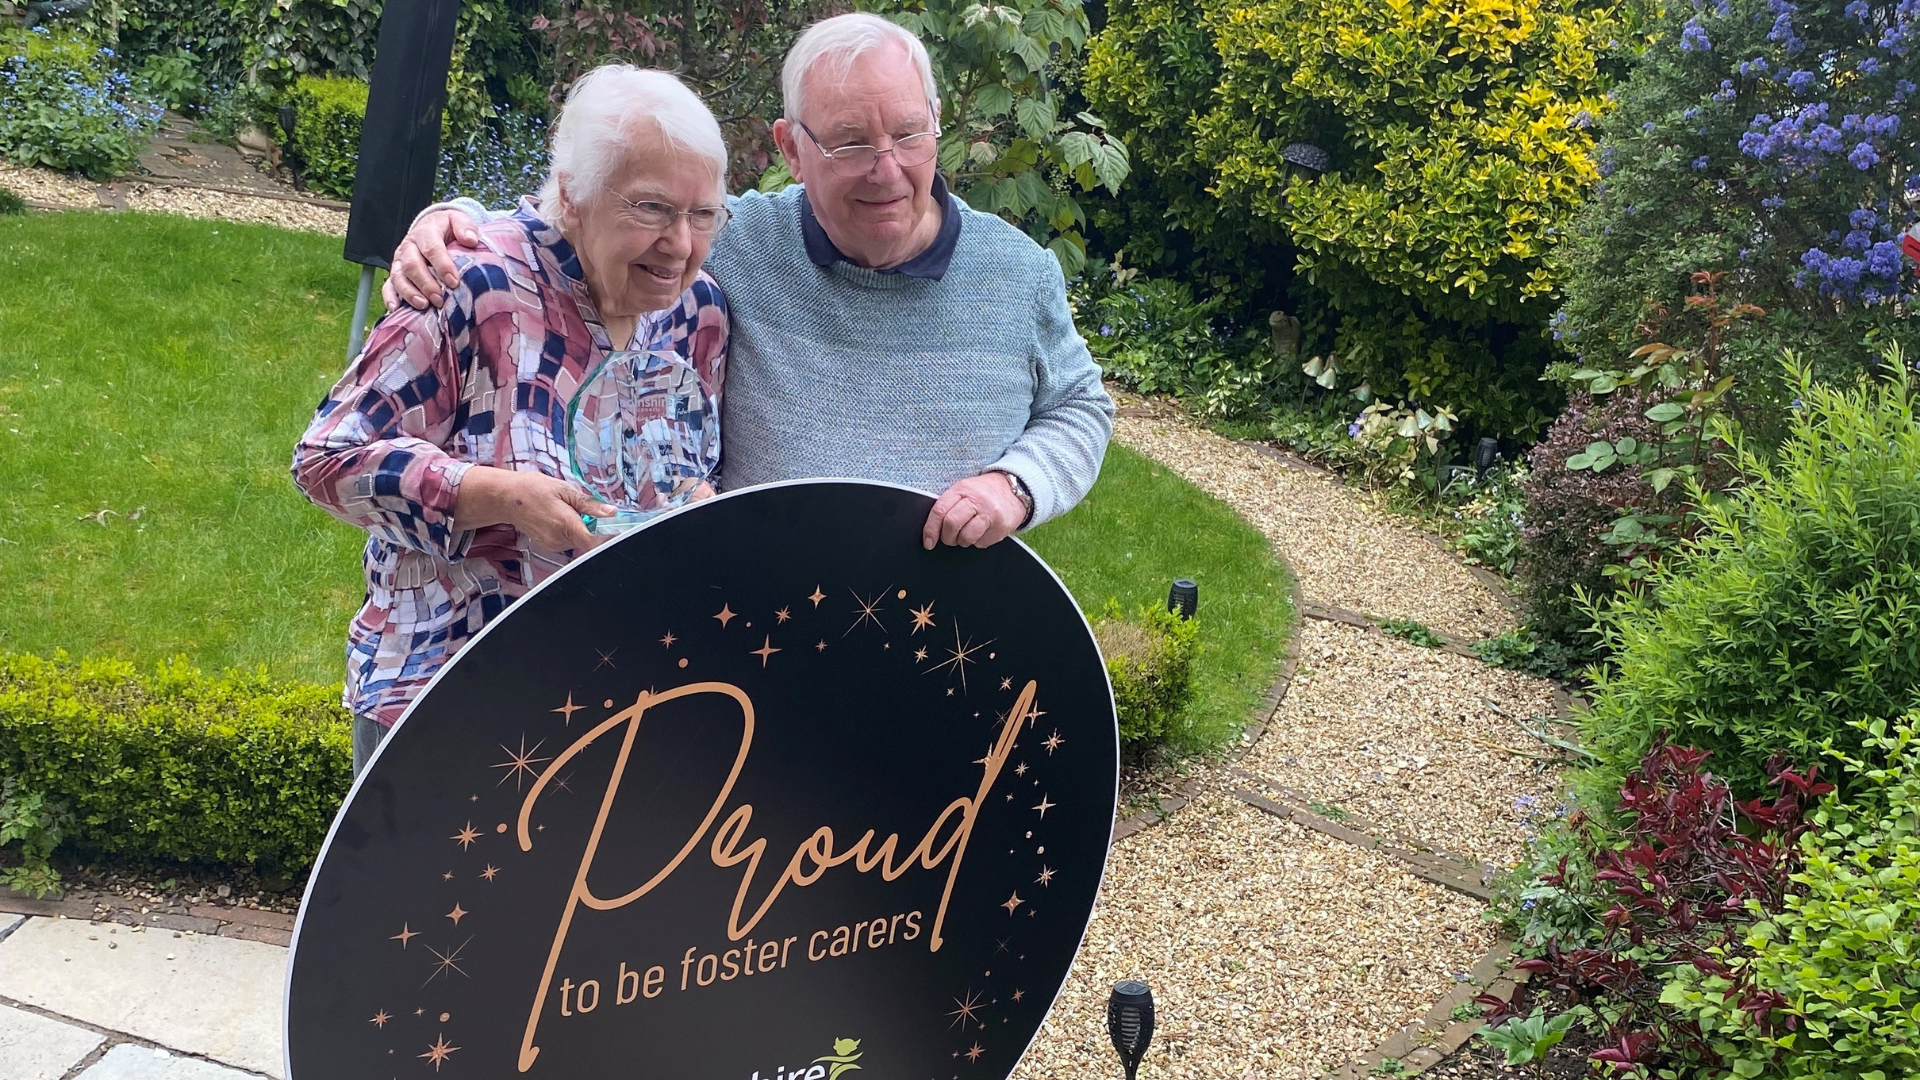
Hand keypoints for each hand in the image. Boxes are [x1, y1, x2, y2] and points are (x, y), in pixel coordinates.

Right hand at [381, 209, 478, 311]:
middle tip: (440, 299)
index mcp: (425, 232)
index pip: (431, 249)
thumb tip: (470, 240)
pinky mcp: (395, 272)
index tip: (454, 282)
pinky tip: (396, 309)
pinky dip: (390, 297)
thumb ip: (465, 226)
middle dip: (426, 283)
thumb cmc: (448, 228)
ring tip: (423, 305)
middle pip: (412, 265)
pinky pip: (388, 285)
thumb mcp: (458, 220)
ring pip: (398, 276)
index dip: (442, 266)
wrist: (432, 227)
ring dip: (409, 292)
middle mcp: (409, 246)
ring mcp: (400, 260)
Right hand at [453, 467, 614, 552]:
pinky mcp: (549, 546)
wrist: (506, 497)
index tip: (620, 530)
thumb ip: (590, 504)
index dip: (610, 538)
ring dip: (582, 528)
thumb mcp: (565, 490)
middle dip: (594, 527)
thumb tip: (611, 512)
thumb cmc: (533, 489)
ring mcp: (553, 545)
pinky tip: (560, 517)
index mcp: (565, 524)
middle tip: (587, 509)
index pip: (595, 542)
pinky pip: (569, 541)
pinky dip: (571, 531)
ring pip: (579, 541)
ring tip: (567, 510)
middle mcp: (559, 539)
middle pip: (589, 541)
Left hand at [922, 472, 1025, 549]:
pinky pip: (981, 543)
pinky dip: (978, 541)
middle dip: (947, 537)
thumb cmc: (984, 492)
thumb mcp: (965, 490)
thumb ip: (949, 505)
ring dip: (963, 541)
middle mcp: (977, 500)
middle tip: (950, 538)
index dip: (930, 529)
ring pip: (966, 537)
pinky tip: (983, 531)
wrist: (1015, 490)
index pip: (939, 511)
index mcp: (962, 489)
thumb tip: (931, 529)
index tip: (928, 542)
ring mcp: (990, 514)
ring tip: (967, 534)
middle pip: (951, 524)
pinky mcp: (1001, 527)